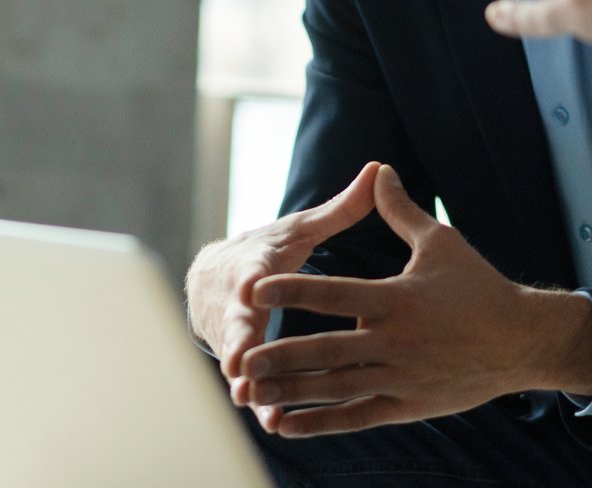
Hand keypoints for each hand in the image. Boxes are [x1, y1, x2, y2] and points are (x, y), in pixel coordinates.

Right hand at [185, 162, 381, 383]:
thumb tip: (379, 169)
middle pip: (236, 321)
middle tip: (241, 359)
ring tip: (252, 399)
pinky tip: (274, 422)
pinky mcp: (238, 357)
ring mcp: (233, 332)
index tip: (251, 289)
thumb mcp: (298, 229)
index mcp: (255, 264)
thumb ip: (339, 209)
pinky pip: (249, 381)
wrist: (212, 277)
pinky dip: (260, 400)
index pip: (252, 269)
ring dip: (246, 378)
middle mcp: (236, 300)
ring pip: (238, 358)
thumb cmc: (267, 250)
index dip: (251, 280)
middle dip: (238, 340)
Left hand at [232, 165, 591, 436]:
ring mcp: (402, 377)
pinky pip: (357, 416)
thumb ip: (400, 211)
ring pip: (336, 388)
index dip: (292, 290)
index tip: (253, 289)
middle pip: (327, 350)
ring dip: (291, 393)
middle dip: (280, 355)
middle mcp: (396, 341)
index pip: (334, 293)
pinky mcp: (408, 405)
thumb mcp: (441, 241)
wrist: (521, 339)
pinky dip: (320, 423)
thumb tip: (378, 169)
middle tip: (241, 358)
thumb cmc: (479, 286)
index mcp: (397, 298)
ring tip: (251, 393)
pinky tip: (287, 424)